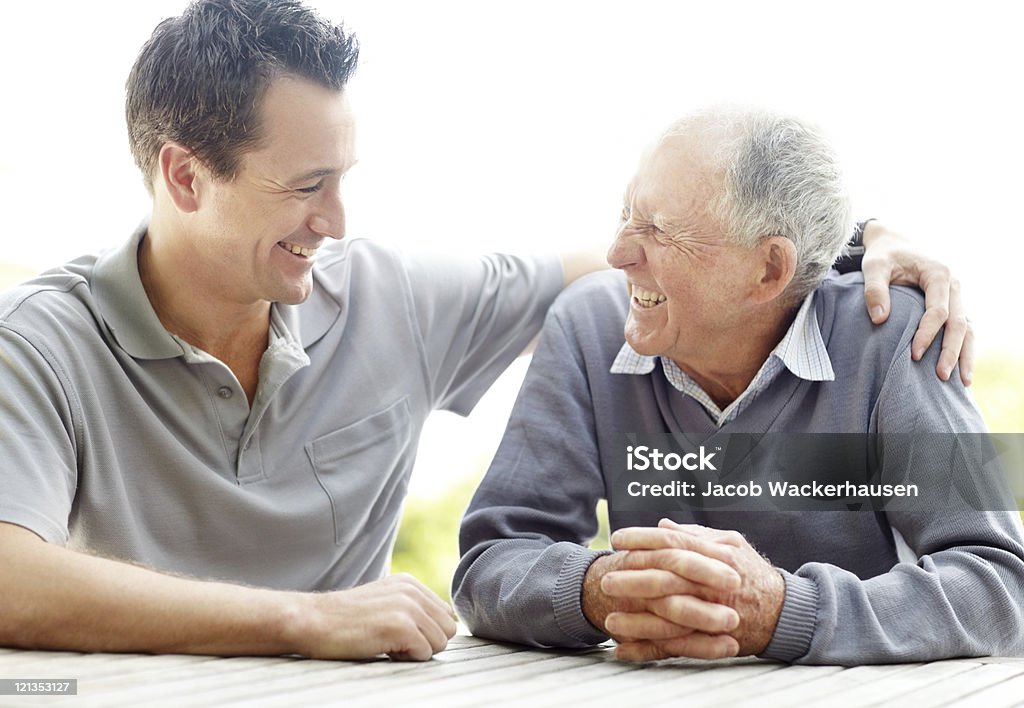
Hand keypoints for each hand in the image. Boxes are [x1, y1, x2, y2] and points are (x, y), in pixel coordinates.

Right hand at [284, 573, 456, 660]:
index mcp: (409, 583)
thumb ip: (411, 607)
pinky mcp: (401, 626)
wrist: (312, 621)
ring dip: (416, 651)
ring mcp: (407, 607)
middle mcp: (412, 591)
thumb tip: (441, 625)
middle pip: (447, 629)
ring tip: (387, 644)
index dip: (425, 631)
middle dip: (426, 642)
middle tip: (394, 642)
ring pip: (440, 642)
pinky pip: (425, 653)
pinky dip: (406, 658)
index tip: (398, 633)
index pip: (444, 614)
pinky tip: (383, 648)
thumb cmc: (343, 619)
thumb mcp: (382, 601)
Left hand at [603, 520, 783, 660]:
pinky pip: (676, 647)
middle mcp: (715, 583)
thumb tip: (664, 525)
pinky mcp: (712, 640)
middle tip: (605, 579)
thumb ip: (696, 535)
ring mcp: (714, 613)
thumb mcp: (731, 545)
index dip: (643, 539)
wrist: (786, 613)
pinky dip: (649, 650)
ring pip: (669, 616)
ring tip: (608, 621)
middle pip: (667, 578)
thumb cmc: (753, 575)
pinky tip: (624, 651)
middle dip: (633, 579)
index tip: (617, 538)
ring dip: (636, 621)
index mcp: (717, 556)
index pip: (673, 544)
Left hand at [861, 221, 973, 384]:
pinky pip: (962, 328)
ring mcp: (956, 295)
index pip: (938, 311)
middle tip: (941, 377)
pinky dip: (962, 348)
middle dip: (951, 351)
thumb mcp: (873, 267)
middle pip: (959, 323)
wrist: (894, 243)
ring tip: (962, 383)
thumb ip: (874, 290)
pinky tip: (960, 370)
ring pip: (968, 328)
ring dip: (964, 355)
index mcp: (939, 274)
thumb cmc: (883, 256)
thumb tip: (879, 319)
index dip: (927, 334)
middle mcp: (954, 285)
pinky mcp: (953, 304)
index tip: (913, 355)